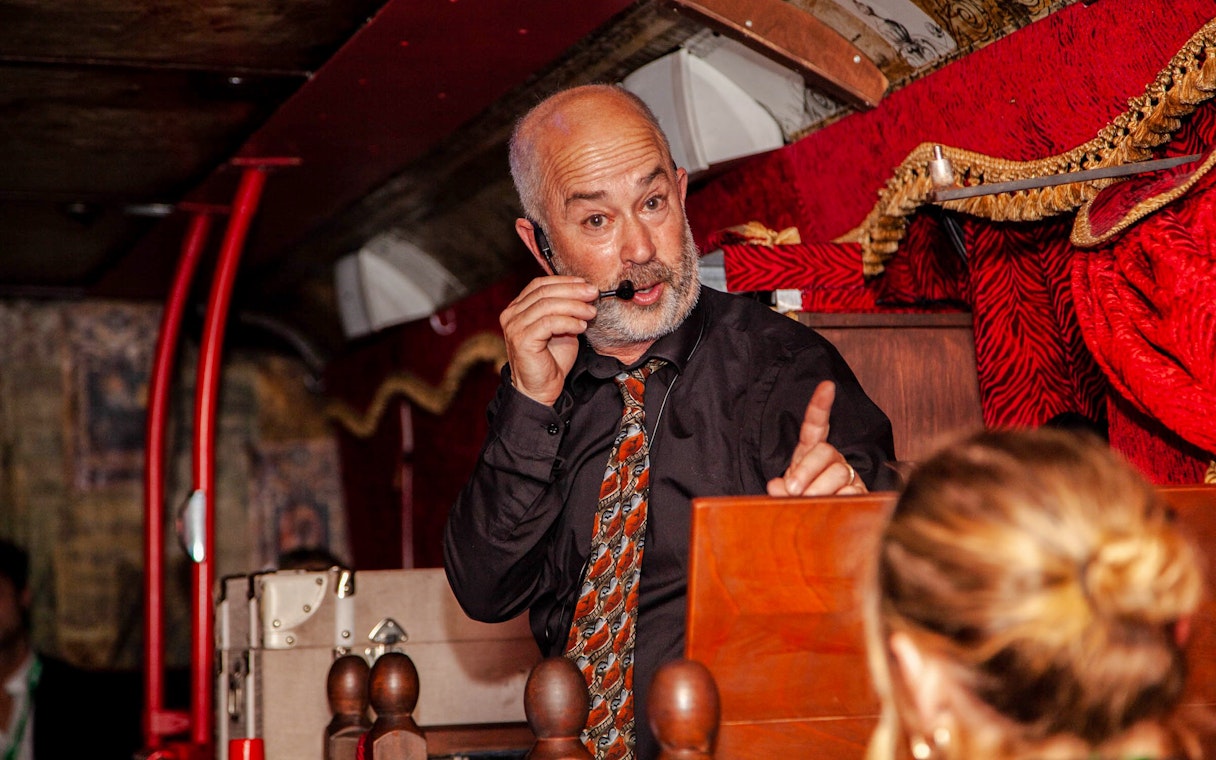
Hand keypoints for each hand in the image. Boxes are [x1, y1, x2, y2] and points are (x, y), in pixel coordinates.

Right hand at [500, 276, 598, 405]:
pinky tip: (581, 326)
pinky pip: (549, 322)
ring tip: (591, 312)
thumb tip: (585, 292)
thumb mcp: (561, 328)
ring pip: (547, 305)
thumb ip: (566, 310)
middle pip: (544, 292)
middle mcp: (512, 315)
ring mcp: (514, 327)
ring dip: (574, 306)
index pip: (539, 284)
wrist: (542, 389)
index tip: (585, 284)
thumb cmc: (552, 360)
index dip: (564, 281)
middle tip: (593, 293)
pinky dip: (568, 321)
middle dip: (572, 290)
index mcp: (518, 308)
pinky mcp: (522, 339)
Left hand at [766, 380, 866, 496]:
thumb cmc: (800, 499)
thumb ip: (778, 489)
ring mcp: (849, 474)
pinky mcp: (860, 492)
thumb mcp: (784, 492)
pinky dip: (837, 500)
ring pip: (839, 472)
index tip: (827, 385)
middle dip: (807, 471)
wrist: (820, 518)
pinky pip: (852, 492)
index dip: (820, 405)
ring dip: (820, 489)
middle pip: (825, 451)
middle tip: (794, 489)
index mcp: (811, 451)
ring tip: (809, 502)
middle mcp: (832, 458)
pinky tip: (830, 506)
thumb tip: (776, 487)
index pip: (816, 425)